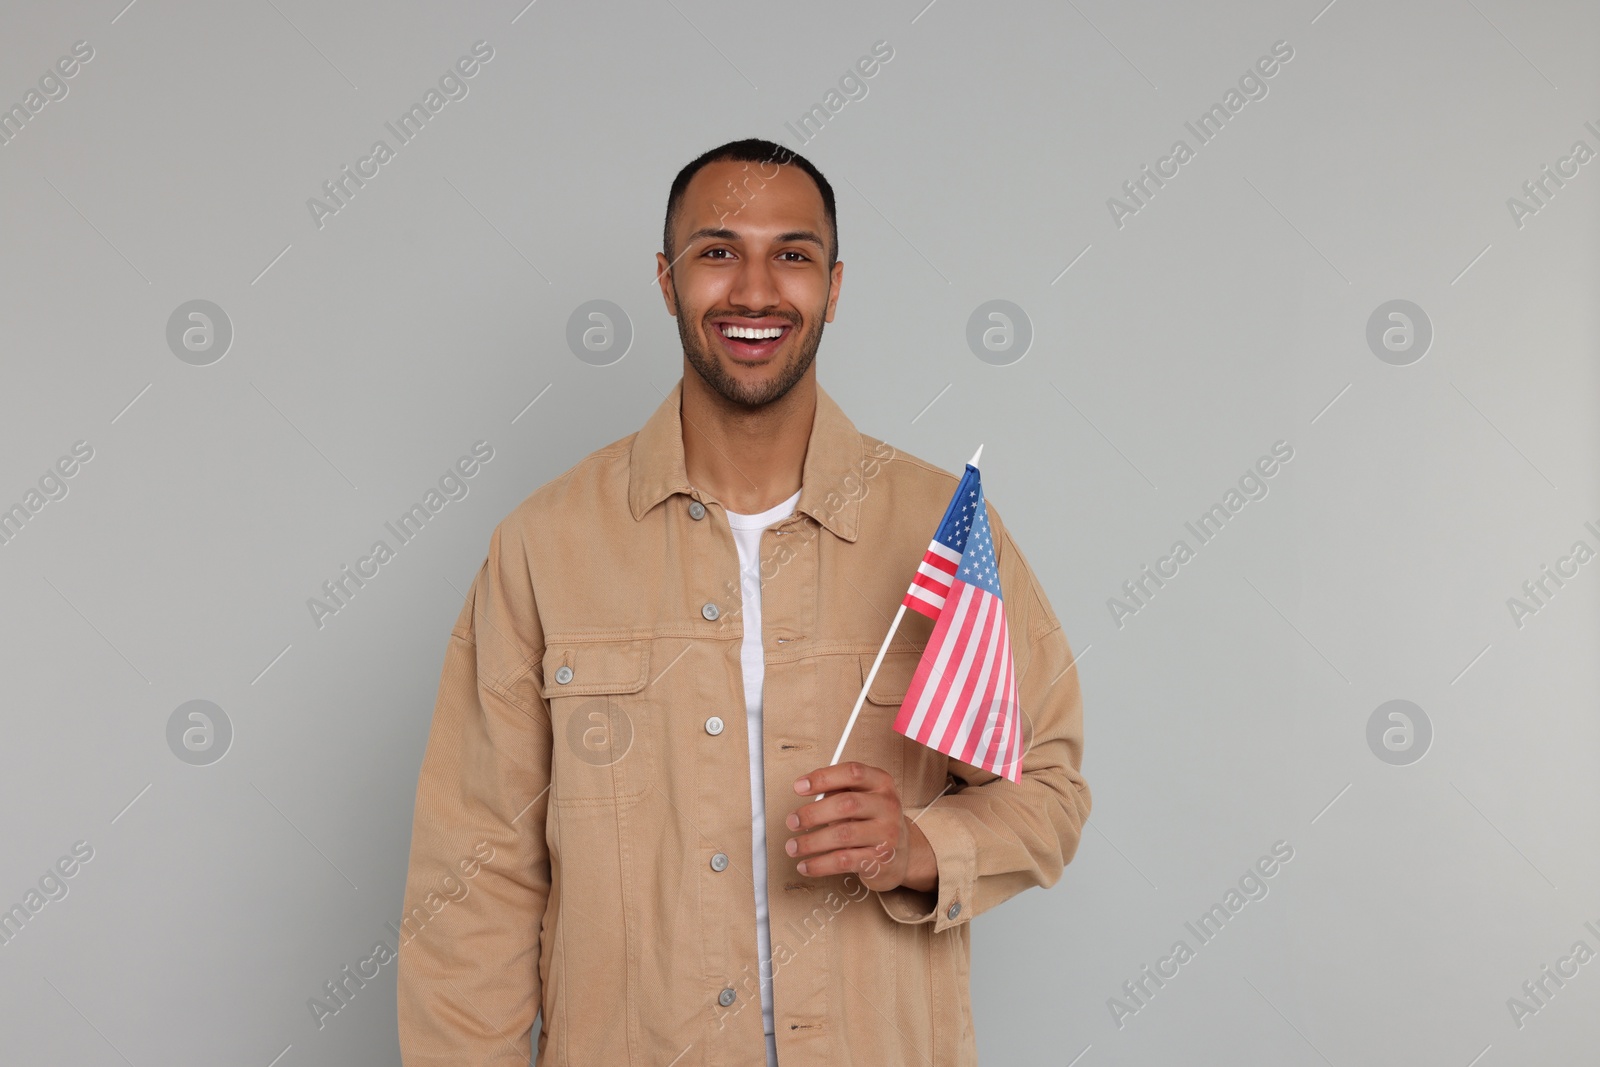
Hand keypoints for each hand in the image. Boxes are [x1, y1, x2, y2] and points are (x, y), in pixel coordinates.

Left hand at [786, 762, 936, 892]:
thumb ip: (838, 792)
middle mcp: (888, 806)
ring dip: (811, 842)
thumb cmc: (873, 821)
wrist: (902, 855)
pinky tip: (805, 865)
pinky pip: (844, 861)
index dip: (823, 777)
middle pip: (846, 803)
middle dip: (813, 813)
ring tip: (793, 847)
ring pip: (843, 835)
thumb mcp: (863, 799)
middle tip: (792, 821)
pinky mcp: (880, 860)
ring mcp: (887, 834)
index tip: (798, 787)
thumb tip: (806, 791)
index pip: (852, 773)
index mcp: (881, 783)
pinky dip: (819, 864)